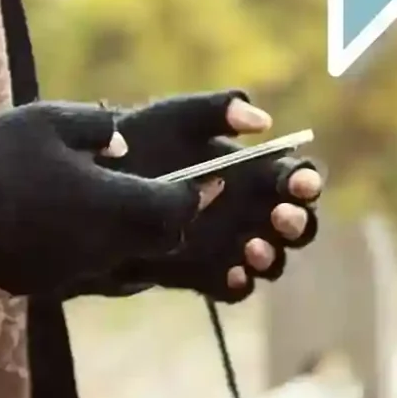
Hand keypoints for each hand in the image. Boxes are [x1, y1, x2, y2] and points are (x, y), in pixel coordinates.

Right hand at [0, 102, 201, 297]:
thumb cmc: (1, 156)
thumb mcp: (53, 120)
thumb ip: (100, 128)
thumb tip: (123, 145)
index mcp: (115, 205)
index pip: (179, 207)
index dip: (198, 192)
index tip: (208, 176)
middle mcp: (106, 247)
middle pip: (162, 241)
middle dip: (170, 217)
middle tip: (169, 191)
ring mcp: (77, 271)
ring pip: (129, 261)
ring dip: (134, 236)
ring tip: (120, 206)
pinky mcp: (49, 285)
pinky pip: (93, 272)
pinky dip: (99, 252)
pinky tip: (79, 228)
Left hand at [92, 90, 325, 299]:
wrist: (92, 184)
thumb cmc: (140, 140)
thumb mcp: (173, 118)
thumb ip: (216, 110)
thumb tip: (263, 121)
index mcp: (252, 171)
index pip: (294, 178)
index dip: (304, 180)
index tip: (301, 183)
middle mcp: (250, 211)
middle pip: (294, 224)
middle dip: (297, 222)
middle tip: (282, 215)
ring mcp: (230, 245)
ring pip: (269, 259)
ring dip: (270, 256)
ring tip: (253, 247)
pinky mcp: (205, 273)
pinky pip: (232, 287)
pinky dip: (237, 284)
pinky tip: (231, 274)